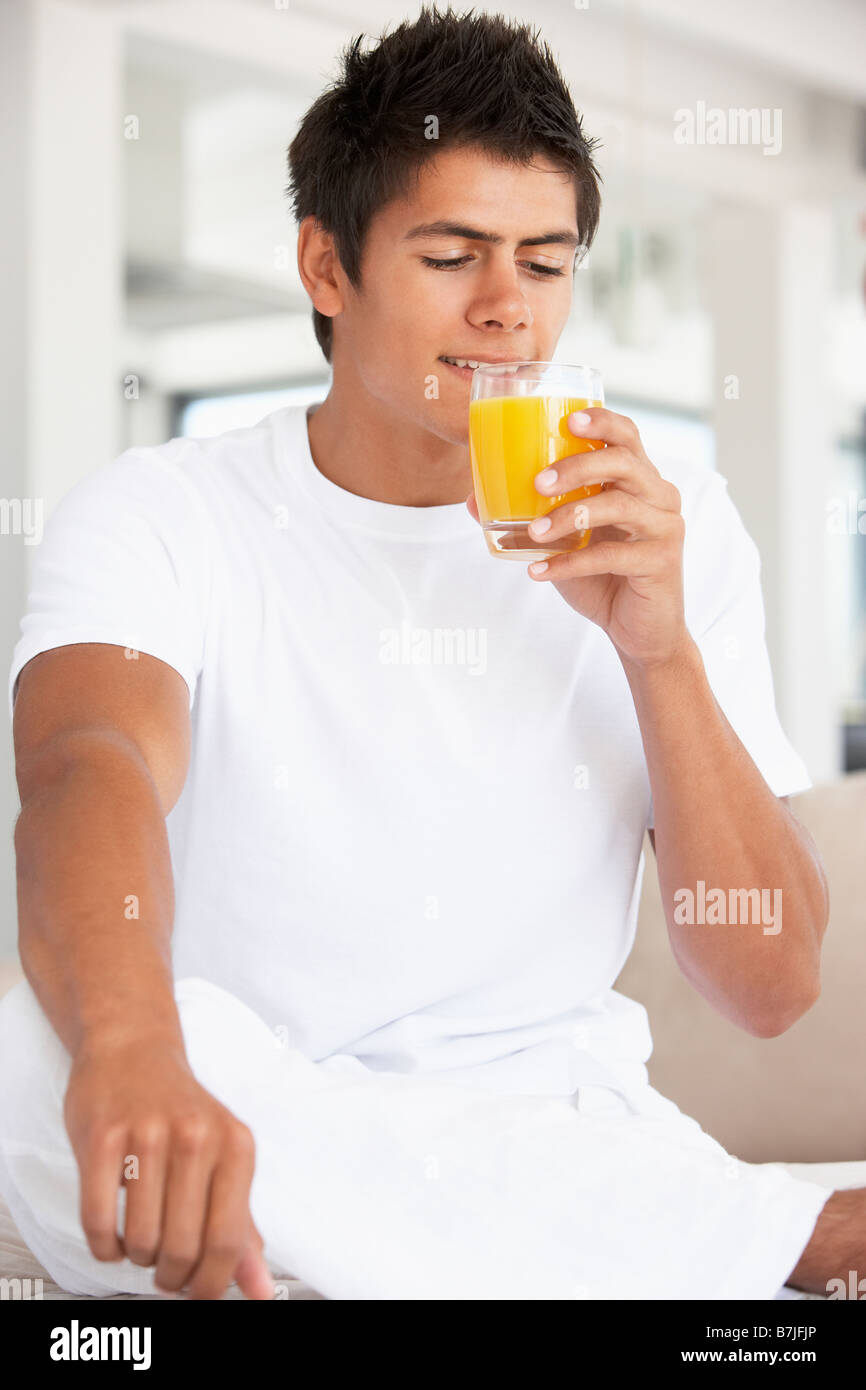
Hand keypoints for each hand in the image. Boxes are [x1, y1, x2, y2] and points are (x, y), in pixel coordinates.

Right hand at [63, 1035, 274, 1299]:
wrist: (132, 1048)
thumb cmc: (181, 1113)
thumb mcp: (224, 1160)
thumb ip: (242, 1229)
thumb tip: (260, 1291)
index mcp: (236, 1146)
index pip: (227, 1243)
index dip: (209, 1284)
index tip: (196, 1292)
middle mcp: (196, 1137)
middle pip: (183, 1249)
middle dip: (170, 1276)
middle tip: (164, 1269)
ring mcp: (147, 1134)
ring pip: (140, 1240)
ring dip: (137, 1258)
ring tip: (140, 1241)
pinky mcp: (102, 1136)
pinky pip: (98, 1222)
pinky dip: (104, 1246)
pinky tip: (113, 1235)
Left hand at [466, 407, 689, 668]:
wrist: (639, 632)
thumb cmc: (602, 578)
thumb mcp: (562, 543)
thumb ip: (528, 518)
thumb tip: (471, 501)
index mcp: (639, 481)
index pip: (627, 436)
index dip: (602, 421)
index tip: (568, 419)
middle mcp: (659, 496)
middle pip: (623, 462)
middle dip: (578, 467)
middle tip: (538, 482)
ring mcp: (665, 528)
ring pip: (618, 506)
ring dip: (569, 516)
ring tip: (534, 532)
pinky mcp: (661, 561)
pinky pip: (611, 555)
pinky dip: (570, 563)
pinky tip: (539, 571)